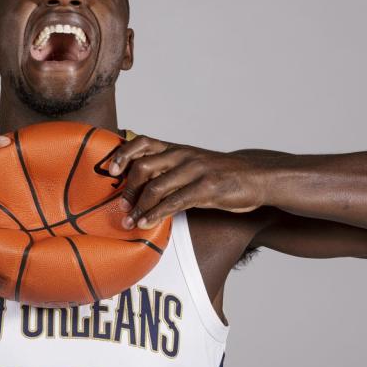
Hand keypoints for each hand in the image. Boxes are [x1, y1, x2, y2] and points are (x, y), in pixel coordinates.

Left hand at [107, 135, 267, 228]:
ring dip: (138, 207)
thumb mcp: (191, 165)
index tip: (110, 170)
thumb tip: (139, 185)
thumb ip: (168, 170)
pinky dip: (156, 214)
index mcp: (177, 149)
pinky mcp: (207, 188)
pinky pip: (175, 202)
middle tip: (121, 205)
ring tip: (129, 221)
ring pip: (156, 186)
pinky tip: (146, 223)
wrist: (256, 176)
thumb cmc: (219, 174)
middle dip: (128, 188)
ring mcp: (195, 170)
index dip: (123, 154)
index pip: (143, 142)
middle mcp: (183, 156)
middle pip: (143, 166)